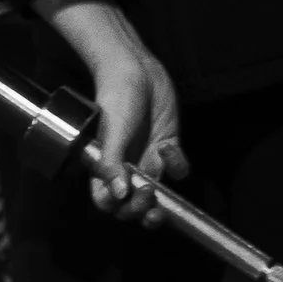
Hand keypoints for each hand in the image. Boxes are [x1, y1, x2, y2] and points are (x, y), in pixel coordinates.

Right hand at [41, 0, 184, 219]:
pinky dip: (177, 165)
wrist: (137, 71)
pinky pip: (177, 170)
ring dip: (160, 202)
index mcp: (105, 168)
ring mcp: (148, 161)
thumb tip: (117, 195)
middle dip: (140, 210)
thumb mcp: (111, 131)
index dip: (118, 208)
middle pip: (133, 206)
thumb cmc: (116, 98)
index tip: (127, 198)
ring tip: (158, 194)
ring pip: (157, 196)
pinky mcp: (168, 148)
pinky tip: (168, 148)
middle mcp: (127, 169)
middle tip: (148, 198)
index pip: (108, 202)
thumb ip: (111, 163)